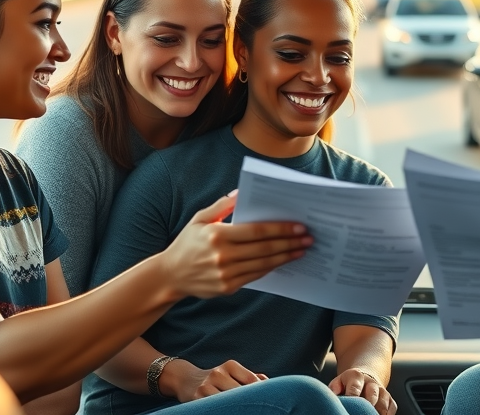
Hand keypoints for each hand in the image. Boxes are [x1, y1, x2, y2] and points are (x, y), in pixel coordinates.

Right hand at [159, 191, 312, 298]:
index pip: (257, 231)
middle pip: (265, 248)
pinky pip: (256, 276)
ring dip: (286, 257)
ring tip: (302, 250)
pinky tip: (283, 261)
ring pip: (264, 264)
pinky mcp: (228, 287)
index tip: (299, 226)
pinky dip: (272, 267)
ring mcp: (226, 274)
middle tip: (309, 238)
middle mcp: (222, 256)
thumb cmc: (187, 243)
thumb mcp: (200, 219)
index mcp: (217, 235)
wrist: (170, 275)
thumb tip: (242, 192)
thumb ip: (222, 206)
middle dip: (290, 243)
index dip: (281, 229)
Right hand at [164, 359, 266, 401]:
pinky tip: (228, 409)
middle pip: (240, 391)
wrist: (186, 379)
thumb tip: (267, 381)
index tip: (266, 399)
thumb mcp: (232, 372)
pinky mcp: (197, 398)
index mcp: (230, 365)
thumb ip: (249, 377)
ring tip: (241, 408)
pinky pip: (214, 406)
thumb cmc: (216, 378)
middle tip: (257, 407)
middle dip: (249, 400)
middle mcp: (218, 373)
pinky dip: (223, 408)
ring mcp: (206, 386)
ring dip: (236, 406)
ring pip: (227, 400)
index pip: (250, 379)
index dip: (260, 391)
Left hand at [329, 368, 395, 414]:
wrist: (365, 377)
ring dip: (378, 412)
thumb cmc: (348, 384)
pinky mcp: (390, 399)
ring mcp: (382, 391)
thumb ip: (335, 387)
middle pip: (373, 394)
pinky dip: (388, 414)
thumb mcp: (338, 382)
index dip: (352, 395)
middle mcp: (372, 383)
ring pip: (383, 403)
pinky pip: (392, 408)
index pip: (355, 386)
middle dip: (368, 405)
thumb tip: (333, 393)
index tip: (350, 404)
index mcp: (356, 376)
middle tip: (363, 413)